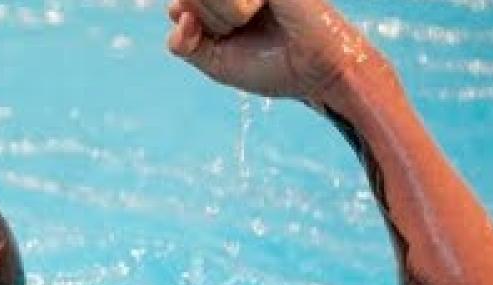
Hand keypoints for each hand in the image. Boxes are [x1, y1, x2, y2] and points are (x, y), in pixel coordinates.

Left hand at [165, 0, 386, 101]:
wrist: (317, 69)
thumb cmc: (270, 67)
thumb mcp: (215, 63)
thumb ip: (183, 44)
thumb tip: (175, 11)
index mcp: (217, 7)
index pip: (176, 8)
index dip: (188, 29)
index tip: (222, 40)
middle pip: (183, 0)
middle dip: (208, 24)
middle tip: (242, 31)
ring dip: (221, 16)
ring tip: (253, 20)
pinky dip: (239, 7)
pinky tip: (265, 7)